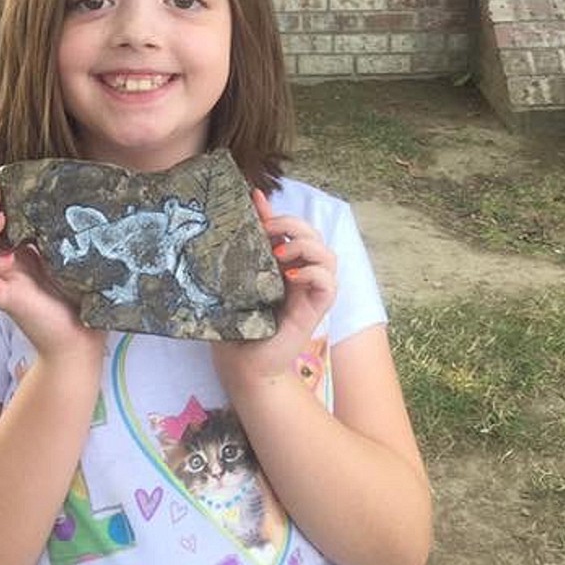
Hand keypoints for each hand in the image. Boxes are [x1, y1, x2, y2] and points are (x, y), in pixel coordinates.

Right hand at [0, 183, 102, 360]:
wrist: (83, 333)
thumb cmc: (76, 292)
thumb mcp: (61, 251)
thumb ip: (49, 229)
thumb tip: (53, 194)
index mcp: (10, 256)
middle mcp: (0, 270)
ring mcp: (0, 286)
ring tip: (1, 219)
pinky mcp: (5, 303)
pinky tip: (9, 257)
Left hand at [212, 190, 336, 388]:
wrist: (243, 364)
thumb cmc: (238, 323)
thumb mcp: (236, 280)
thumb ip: (242, 250)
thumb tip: (234, 218)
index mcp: (284, 264)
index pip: (293, 227)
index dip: (279, 212)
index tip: (255, 200)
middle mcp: (301, 274)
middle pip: (314, 234)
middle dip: (292, 224)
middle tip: (267, 233)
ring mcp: (311, 291)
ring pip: (328, 254)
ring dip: (306, 246)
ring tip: (279, 255)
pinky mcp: (316, 309)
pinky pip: (330, 282)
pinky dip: (313, 272)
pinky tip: (291, 276)